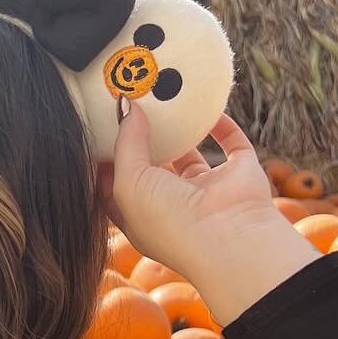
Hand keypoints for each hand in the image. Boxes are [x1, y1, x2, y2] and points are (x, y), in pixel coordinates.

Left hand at [94, 102, 278, 278]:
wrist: (229, 239)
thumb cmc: (169, 221)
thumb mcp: (129, 182)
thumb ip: (126, 143)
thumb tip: (127, 107)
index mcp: (143, 216)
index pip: (119, 185)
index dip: (107, 158)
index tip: (98, 126)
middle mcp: (175, 204)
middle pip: (154, 165)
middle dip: (142, 139)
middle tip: (130, 103)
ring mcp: (209, 190)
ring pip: (191, 154)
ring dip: (180, 130)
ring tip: (163, 99)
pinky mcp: (239, 174)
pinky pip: (231, 142)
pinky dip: (221, 124)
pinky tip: (204, 105)